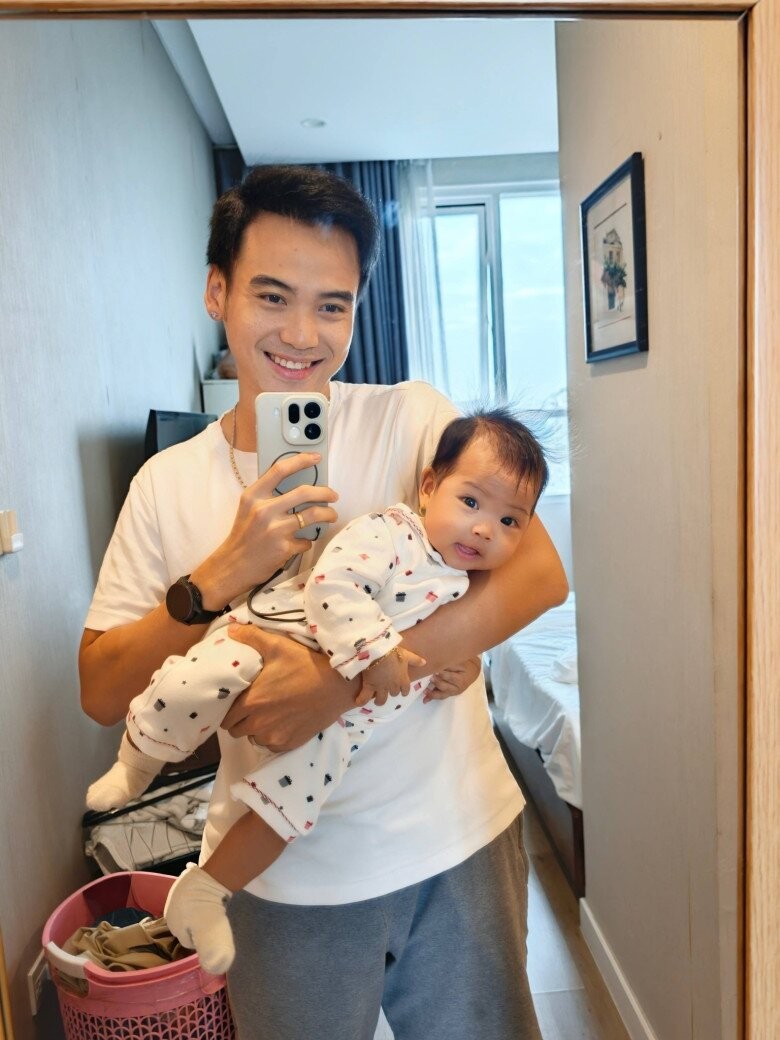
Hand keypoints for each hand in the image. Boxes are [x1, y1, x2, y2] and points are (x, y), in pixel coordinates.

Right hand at [191, 453, 338, 608]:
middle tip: (333, 495)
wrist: (231, 566)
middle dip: (325, 492)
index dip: (301, 460)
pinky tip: (303, 541)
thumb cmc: (243, 536)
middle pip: (304, 492)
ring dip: (328, 514)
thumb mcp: (248, 509)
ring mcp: (275, 530)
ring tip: (331, 515)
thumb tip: (299, 485)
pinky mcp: (284, 548)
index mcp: (253, 496)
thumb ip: (268, 495)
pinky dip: (308, 540)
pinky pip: (307, 540)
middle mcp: (263, 510)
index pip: (279, 470)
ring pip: (313, 515)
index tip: (316, 458)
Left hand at [221, 625, 356, 750]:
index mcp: (251, 702)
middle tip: (252, 706)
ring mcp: (275, 736)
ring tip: (268, 714)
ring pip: (254, 738)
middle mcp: (259, 724)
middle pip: (236, 730)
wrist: (338, 685)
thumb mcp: (278, 646)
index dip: (229, 710)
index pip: (225, 717)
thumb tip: (231, 628)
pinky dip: (273, 737)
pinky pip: (271, 746)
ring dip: (256, 729)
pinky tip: (282, 723)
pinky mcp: (290, 743)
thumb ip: (251, 637)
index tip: (238, 701)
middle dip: (240, 720)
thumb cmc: (306, 665)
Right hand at [356, 646, 426, 706]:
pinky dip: (361, 701)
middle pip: (394, 694)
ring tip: (376, 699)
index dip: (403, 690)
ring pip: (381, 700)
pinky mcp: (369, 686)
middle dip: (391, 692)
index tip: (401, 690)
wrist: (378, 651)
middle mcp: (393, 686)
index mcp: (403, 680)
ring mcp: (381, 688)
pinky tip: (358, 702)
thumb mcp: (406, 655)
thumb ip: (415, 660)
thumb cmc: (393, 652)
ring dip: (379, 700)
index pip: (405, 690)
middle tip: (386, 688)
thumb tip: (424, 663)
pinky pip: (365, 697)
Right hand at [422, 656, 481, 702]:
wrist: (472, 669)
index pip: (441, 696)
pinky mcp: (464, 667)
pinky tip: (441, 663)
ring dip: (442, 674)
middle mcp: (458, 686)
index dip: (432, 695)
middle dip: (437, 683)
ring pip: (451, 677)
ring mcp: (462, 677)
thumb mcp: (449, 687)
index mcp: (453, 692)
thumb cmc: (457, 679)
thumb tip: (424, 700)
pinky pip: (454, 666)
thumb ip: (435, 693)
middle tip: (430, 678)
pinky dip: (446, 665)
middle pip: (445, 687)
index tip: (425, 691)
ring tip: (436, 671)